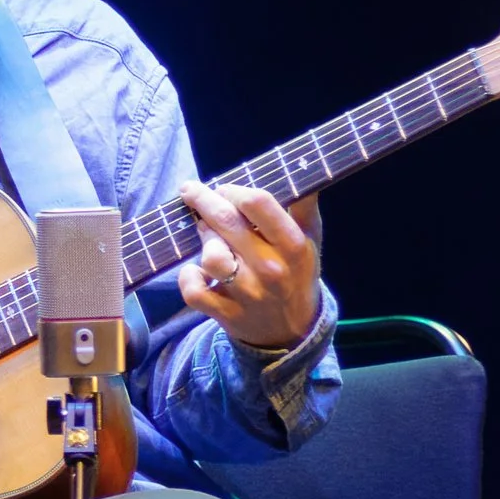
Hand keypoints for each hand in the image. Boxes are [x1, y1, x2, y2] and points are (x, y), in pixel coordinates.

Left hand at [174, 181, 320, 350]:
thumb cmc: (296, 274)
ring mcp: (247, 294)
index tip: (223, 187)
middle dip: (202, 200)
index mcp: (293, 246)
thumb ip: (304, 205)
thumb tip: (301, 166)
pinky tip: (197, 270)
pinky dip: (188, 277)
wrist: (292, 331)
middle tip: (191, 192)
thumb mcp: (311, 239)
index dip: (233, 189)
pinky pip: (193, 290)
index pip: (258, 203)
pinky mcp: (226, 314)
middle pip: (225, 221)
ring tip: (207, 235)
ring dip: (202, 239)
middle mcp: (271, 269)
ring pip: (210, 256)